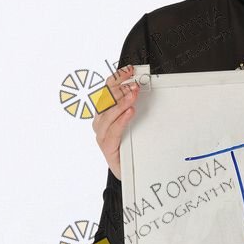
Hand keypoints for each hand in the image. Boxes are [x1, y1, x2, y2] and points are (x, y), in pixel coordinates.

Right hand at [92, 65, 139, 179]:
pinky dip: (121, 120)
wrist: (129, 173)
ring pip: (107, 114)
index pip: (108, 90)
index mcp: (105, 113)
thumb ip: (134, 106)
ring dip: (121, 102)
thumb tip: (143, 88)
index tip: (130, 69)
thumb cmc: (130, 146)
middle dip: (119, 88)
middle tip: (133, 82)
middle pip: (105, 99)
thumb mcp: (134, 122)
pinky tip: (129, 112)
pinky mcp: (107, 147)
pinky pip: (112, 132)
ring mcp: (102, 135)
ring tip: (133, 95)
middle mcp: (100, 122)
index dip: (117, 78)